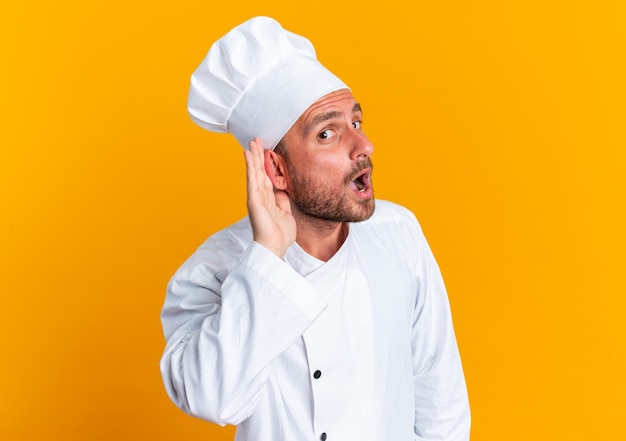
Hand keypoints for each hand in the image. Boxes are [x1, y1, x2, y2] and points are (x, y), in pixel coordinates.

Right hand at [243, 138, 295, 257]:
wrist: (275, 247)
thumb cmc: (280, 234)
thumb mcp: (286, 212)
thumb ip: (283, 199)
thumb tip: (283, 188)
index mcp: (268, 199)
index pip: (267, 177)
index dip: (266, 163)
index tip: (266, 150)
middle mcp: (260, 196)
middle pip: (259, 172)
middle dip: (258, 156)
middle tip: (256, 140)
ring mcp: (256, 197)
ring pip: (254, 172)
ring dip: (253, 157)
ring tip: (251, 143)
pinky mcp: (253, 200)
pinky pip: (252, 179)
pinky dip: (250, 166)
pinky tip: (248, 155)